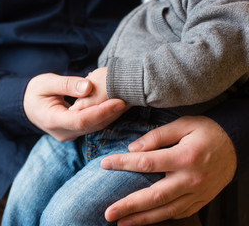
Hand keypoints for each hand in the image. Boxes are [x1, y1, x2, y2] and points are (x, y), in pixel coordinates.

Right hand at [23, 73, 126, 140]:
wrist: (27, 106)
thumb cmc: (35, 91)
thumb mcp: (46, 82)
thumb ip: (66, 84)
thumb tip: (88, 86)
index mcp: (52, 120)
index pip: (81, 120)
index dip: (101, 111)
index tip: (118, 101)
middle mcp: (62, 132)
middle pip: (92, 126)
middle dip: (112, 113)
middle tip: (131, 98)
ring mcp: (69, 135)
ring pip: (95, 128)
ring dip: (112, 116)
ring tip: (129, 100)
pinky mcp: (75, 132)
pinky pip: (93, 126)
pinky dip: (105, 116)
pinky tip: (117, 106)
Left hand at [101, 116, 236, 224]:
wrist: (236, 145)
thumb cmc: (207, 132)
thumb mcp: (183, 124)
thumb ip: (157, 136)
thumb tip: (133, 148)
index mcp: (185, 157)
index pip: (147, 163)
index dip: (123, 164)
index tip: (104, 165)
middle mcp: (190, 179)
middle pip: (154, 196)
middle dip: (129, 206)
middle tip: (109, 213)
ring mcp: (196, 194)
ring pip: (165, 211)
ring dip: (142, 219)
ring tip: (121, 223)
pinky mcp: (200, 201)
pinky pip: (178, 214)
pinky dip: (159, 218)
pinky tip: (144, 220)